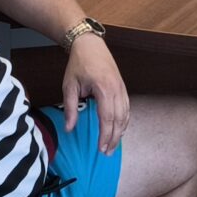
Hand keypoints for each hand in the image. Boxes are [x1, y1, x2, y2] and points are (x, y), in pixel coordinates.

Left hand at [60, 33, 129, 152]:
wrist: (90, 44)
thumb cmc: (78, 64)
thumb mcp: (69, 85)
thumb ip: (70, 108)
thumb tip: (69, 128)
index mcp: (103, 88)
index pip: (107, 117)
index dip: (105, 135)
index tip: (101, 148)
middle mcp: (116, 89)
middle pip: (119, 119)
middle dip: (114, 138)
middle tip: (107, 153)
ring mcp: (122, 87)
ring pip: (125, 115)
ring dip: (120, 132)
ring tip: (112, 145)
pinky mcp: (123, 87)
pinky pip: (127, 108)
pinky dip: (124, 121)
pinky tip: (119, 130)